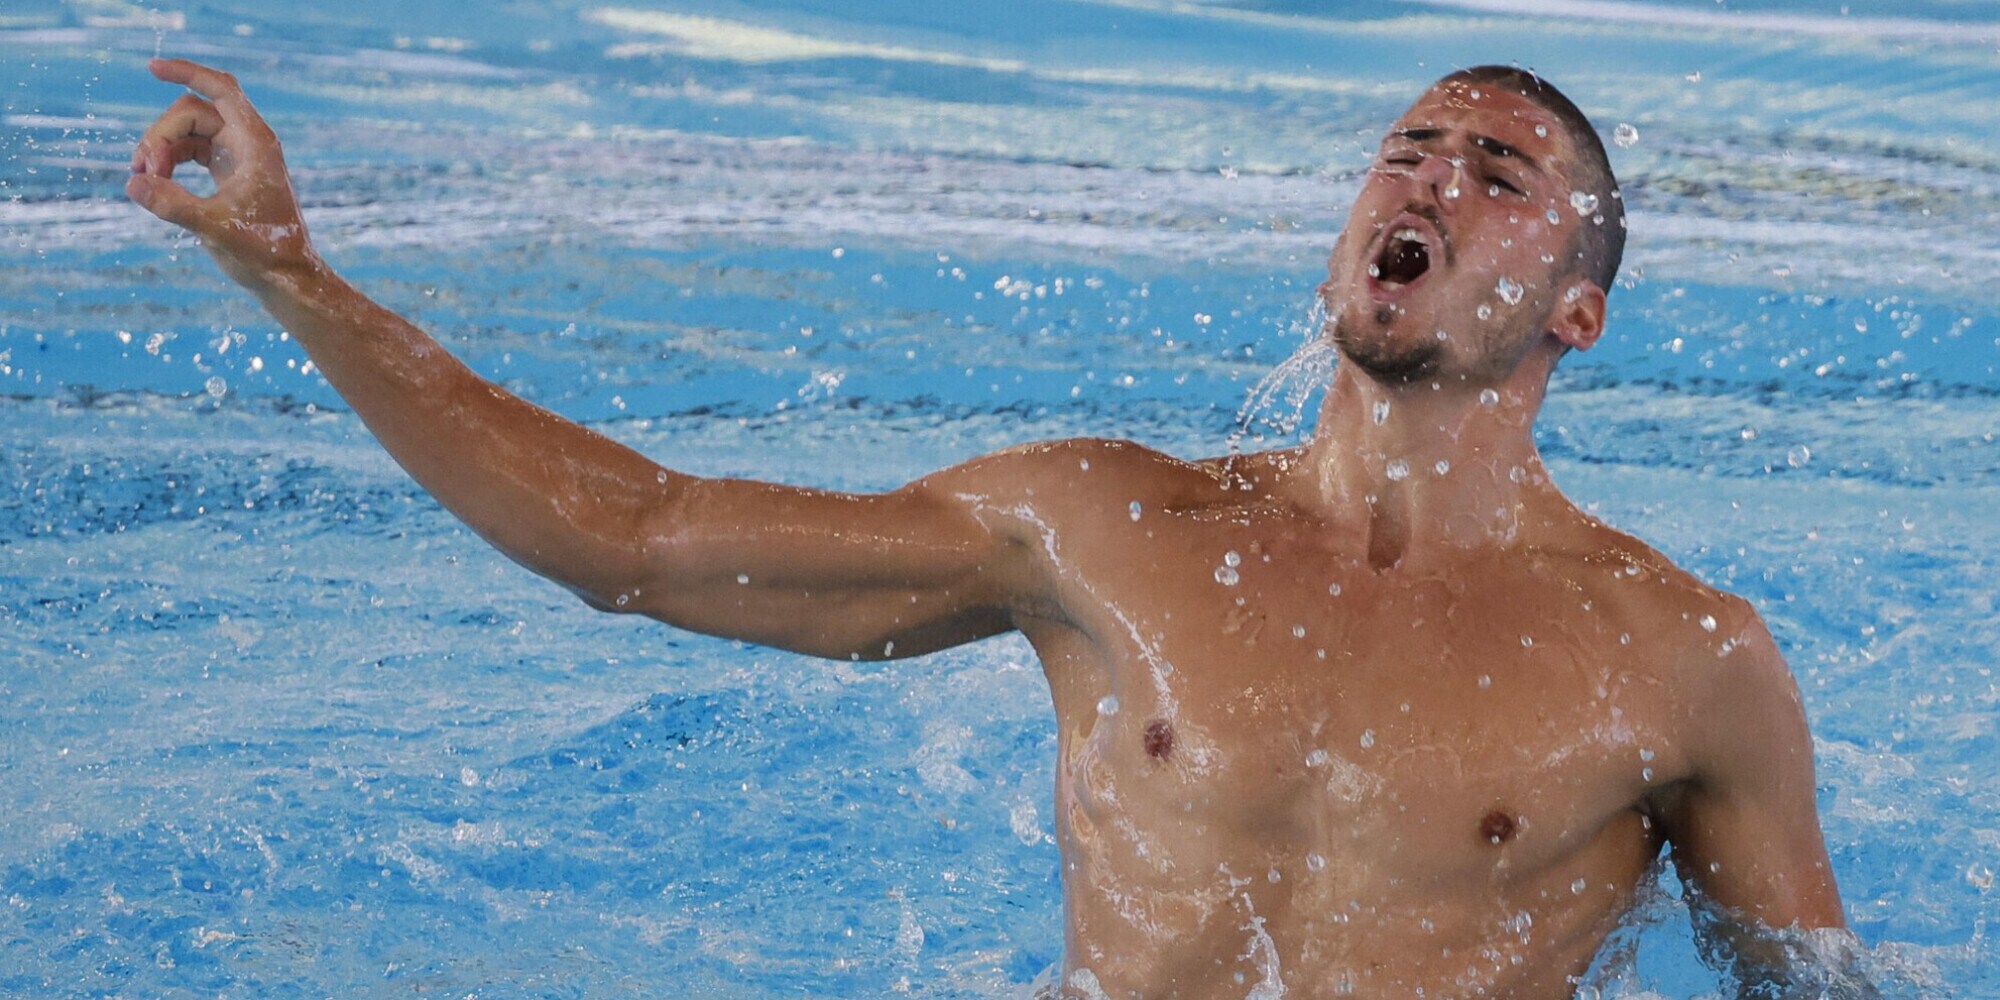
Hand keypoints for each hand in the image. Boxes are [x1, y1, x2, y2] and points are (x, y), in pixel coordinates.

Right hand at [127, 58, 316, 284]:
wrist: (286, 276)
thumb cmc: (262, 251)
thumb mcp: (214, 227)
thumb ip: (173, 205)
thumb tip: (133, 184)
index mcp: (255, 143)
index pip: (221, 89)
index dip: (188, 72)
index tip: (151, 68)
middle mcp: (249, 142)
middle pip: (192, 112)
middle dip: (161, 134)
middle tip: (144, 171)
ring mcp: (238, 155)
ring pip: (187, 131)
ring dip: (161, 147)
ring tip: (143, 178)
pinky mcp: (228, 171)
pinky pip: (190, 150)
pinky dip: (169, 160)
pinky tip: (153, 181)